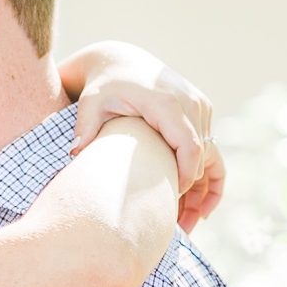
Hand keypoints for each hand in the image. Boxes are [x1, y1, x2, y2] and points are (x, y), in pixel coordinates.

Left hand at [62, 43, 221, 226]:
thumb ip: (85, 127)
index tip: (170, 207)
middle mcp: (191, 102)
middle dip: (194, 194)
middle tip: (178, 226)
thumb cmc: (103, 85)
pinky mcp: (201, 109)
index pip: (190, 149)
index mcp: (168, 104)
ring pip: (211, 155)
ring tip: (188, 223)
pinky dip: (207, 174)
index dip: (184, 181)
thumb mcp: (90, 103)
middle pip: (204, 157)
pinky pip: (211, 147)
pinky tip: (202, 207)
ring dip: (203, 189)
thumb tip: (75, 153)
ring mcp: (200, 105)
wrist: (119, 60)